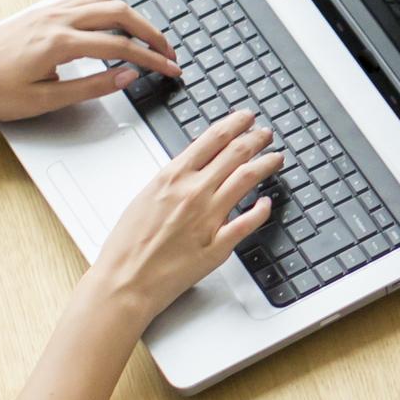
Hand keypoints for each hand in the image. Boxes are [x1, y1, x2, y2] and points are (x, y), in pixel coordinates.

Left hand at [0, 0, 177, 128]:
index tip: (171, 69)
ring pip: (104, 1)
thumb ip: (91, 87)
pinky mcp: (42, 12)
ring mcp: (49, 11)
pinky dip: (110, 7)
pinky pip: (86, 0)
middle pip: (120, 14)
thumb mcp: (45, 100)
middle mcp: (58, 20)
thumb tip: (126, 76)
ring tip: (148, 36)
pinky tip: (115, 20)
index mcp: (60, 43)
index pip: (121, 46)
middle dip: (151, 32)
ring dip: (132, 16)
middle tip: (169, 52)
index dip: (152, 59)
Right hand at [80, 110, 283, 320]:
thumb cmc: (127, 244)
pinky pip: (249, 222)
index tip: (246, 118)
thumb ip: (173, 180)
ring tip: (275, 157)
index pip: (213, 138)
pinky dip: (262, 209)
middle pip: (236, 153)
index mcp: (173, 176)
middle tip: (265, 133)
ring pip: (247, 179)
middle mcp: (194, 192)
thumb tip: (194, 168)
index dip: (235, 123)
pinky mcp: (218, 246)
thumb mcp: (145, 196)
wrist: (124, 281)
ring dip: (266, 163)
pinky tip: (267, 203)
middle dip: (256, 138)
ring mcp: (209, 218)